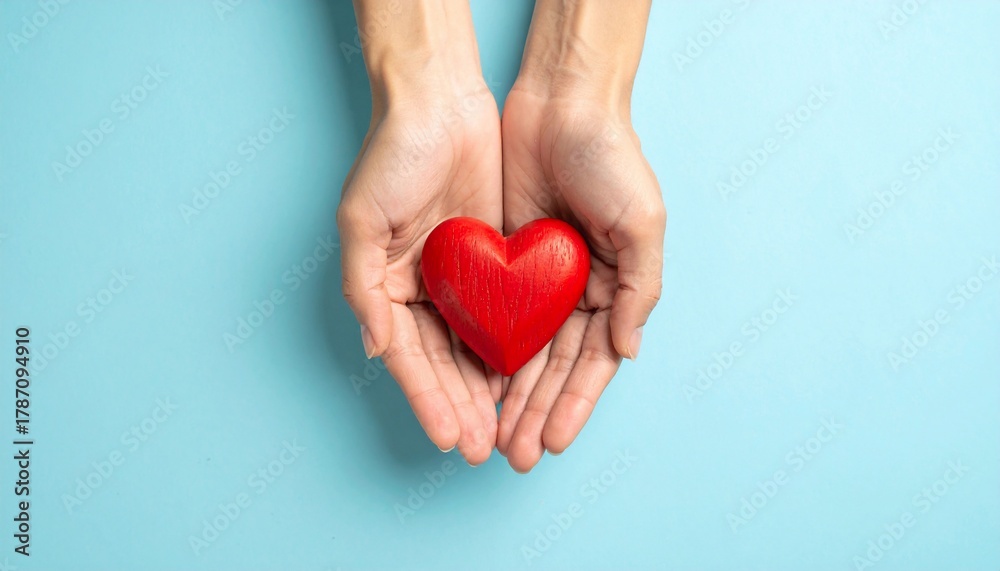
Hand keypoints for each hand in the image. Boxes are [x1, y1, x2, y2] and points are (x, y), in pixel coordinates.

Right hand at [338, 0, 500, 464]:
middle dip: (462, 407)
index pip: (408, 358)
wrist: (441, 101)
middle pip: (443, 363)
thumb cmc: (392, 155)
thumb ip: (364, 288)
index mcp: (385, 286)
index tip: (450, 437)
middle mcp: (421, 289)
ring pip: (475, 348)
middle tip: (484, 448)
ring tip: (506, 432)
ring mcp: (459, 278)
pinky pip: (504, 315)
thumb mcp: (361, 221)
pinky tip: (524, 381)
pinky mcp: (493, 261)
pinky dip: (511, 350)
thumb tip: (375, 347)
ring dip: (488, 392)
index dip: (428, 399)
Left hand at [496, 0, 663, 471]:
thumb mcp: (642, 223)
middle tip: (516, 455)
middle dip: (536, 412)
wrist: (561, 103)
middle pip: (553, 368)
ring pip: (520, 352)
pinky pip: (490, 316)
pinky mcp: (500, 260)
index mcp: (612, 288)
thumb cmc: (612, 158)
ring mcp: (536, 279)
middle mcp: (574, 292)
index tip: (553, 442)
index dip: (573, 405)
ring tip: (493, 436)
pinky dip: (483, 353)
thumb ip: (639, 290)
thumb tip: (625, 351)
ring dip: (508, 396)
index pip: (592, 363)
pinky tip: (472, 386)